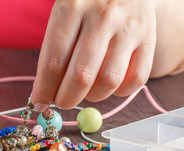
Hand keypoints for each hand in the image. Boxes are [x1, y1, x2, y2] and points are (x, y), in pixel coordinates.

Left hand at [31, 0, 156, 110]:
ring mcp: (129, 28)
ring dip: (91, 96)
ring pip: (108, 81)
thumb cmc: (85, 4)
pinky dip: (119, 92)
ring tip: (83, 90)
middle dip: (66, 99)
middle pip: (81, 77)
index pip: (53, 62)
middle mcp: (102, 17)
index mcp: (71, 9)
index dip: (44, 91)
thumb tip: (45, 94)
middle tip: (61, 102)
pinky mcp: (148, 37)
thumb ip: (55, 50)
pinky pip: (135, 79)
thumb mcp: (63, 14)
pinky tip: (107, 85)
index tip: (39, 103)